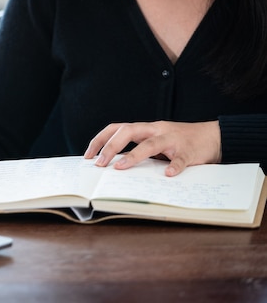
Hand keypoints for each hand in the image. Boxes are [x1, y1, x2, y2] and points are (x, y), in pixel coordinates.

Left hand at [84, 120, 221, 176]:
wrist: (214, 136)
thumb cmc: (180, 141)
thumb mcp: (155, 142)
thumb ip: (138, 149)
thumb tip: (112, 165)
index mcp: (146, 128)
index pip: (117, 128)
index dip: (100, 140)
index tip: (87, 155)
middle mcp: (156, 130)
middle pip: (128, 131)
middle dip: (111, 147)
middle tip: (99, 164)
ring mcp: (173, 139)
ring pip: (151, 144)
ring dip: (134, 155)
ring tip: (120, 168)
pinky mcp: (190, 151)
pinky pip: (181, 158)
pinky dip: (174, 165)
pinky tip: (168, 174)